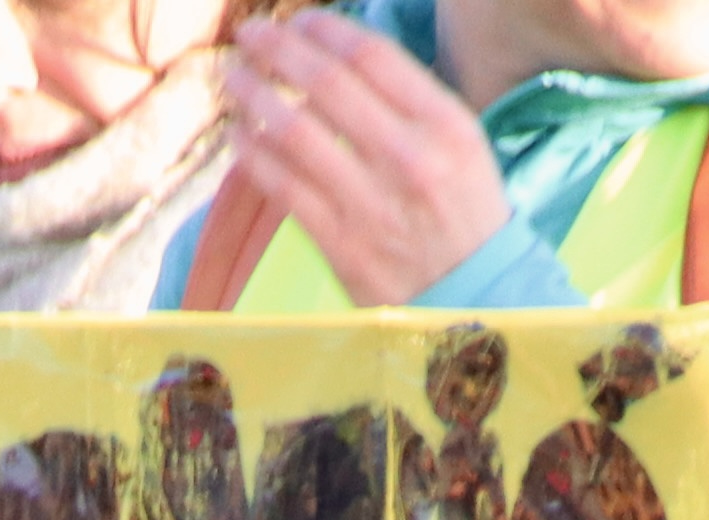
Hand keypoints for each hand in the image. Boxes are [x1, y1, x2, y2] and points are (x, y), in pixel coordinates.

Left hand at [221, 10, 510, 305]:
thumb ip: (408, 104)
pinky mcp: (341, 244)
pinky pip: (283, 186)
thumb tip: (338, 61)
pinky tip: (239, 133)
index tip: (298, 20)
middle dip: (279, 49)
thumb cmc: (464, 216)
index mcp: (444, 125)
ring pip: (294, 131)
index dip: (325, 29)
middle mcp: (408, 158)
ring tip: (232, 76)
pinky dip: (254, 152)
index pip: (372, 55)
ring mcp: (371, 203)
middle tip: (251, 34)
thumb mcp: (460, 146)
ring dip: (254, 95)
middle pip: (327, 83)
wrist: (476, 302)